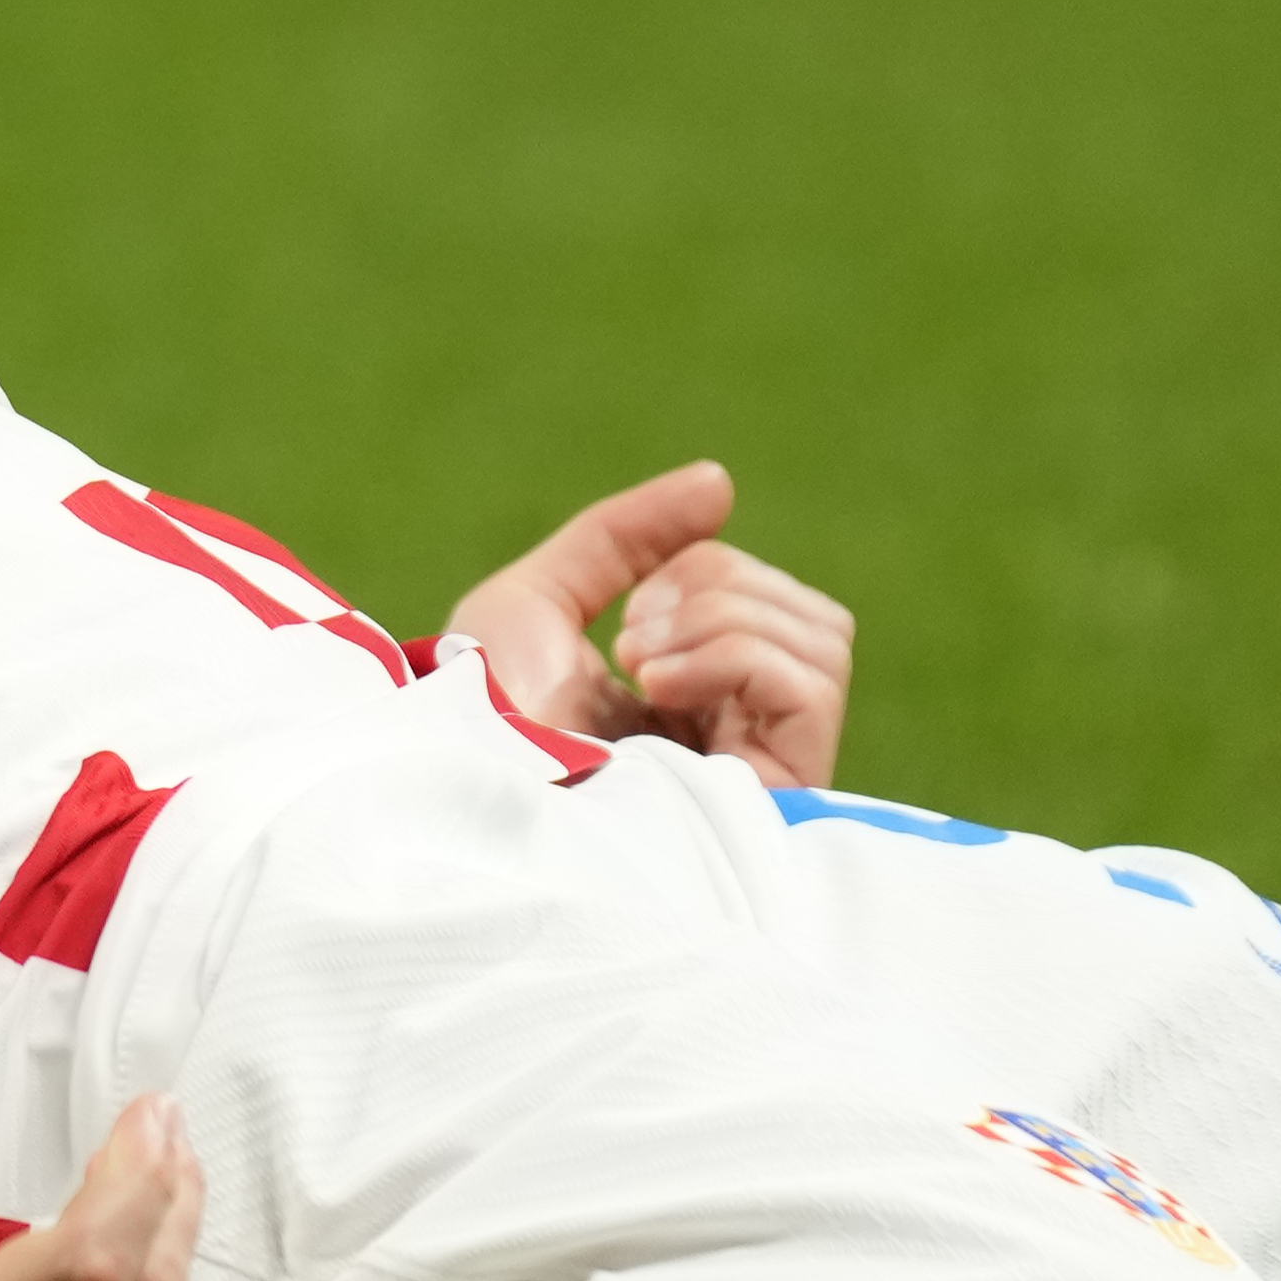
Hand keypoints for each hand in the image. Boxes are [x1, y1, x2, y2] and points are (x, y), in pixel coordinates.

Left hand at [442, 455, 856, 789]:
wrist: (461, 791)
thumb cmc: (476, 713)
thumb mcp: (535, 601)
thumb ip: (622, 537)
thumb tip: (718, 482)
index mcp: (689, 708)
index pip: (768, 604)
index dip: (701, 571)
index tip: (624, 618)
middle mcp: (737, 745)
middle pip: (808, 616)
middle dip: (716, 589)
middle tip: (631, 638)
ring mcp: (762, 775)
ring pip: (820, 642)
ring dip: (721, 620)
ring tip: (640, 666)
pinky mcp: (778, 798)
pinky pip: (809, 685)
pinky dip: (733, 656)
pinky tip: (658, 688)